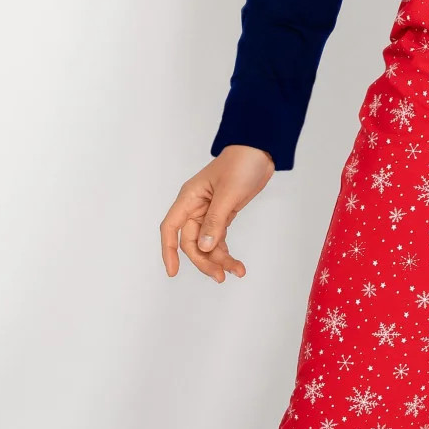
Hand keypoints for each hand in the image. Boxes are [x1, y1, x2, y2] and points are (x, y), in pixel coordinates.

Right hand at [160, 145, 274, 281]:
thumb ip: (215, 221)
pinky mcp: (223, 214)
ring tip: (236, 271)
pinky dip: (226, 251)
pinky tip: (235, 264)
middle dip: (204, 260)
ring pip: (207, 243)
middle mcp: (195, 207)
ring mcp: (209, 212)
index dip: (168, 251)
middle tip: (219, 276)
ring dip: (218, 259)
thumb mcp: (228, 194)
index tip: (173, 272)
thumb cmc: (241, 164)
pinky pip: (219, 238)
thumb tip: (204, 247)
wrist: (260, 151)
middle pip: (192, 242)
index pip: (171, 228)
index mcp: (189, 198)